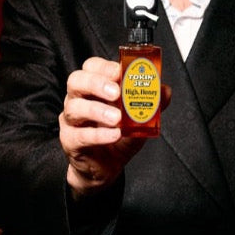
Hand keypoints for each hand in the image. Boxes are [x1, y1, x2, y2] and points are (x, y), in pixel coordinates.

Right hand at [59, 57, 161, 196]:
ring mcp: (71, 120)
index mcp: (93, 88)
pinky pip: (80, 135)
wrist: (107, 167)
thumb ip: (151, 103)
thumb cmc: (118, 136)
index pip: (91, 67)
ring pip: (74, 107)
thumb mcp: (139, 118)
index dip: (104, 67)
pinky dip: (98, 134)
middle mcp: (78, 99)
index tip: (121, 72)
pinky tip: (114, 135)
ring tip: (117, 118)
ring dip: (97, 110)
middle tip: (116, 92)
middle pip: (76, 81)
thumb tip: (165, 91)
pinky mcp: (69, 140)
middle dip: (96, 83)